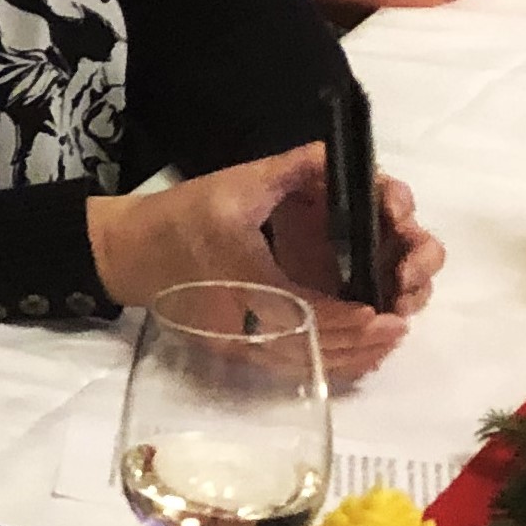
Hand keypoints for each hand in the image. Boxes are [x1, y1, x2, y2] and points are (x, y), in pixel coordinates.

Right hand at [89, 145, 441, 386]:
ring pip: (304, 364)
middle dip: (361, 344)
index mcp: (250, 283)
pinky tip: (352, 356)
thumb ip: (297, 169)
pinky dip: (323, 364)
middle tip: (397, 329)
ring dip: (348, 358)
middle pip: (315, 348)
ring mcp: (240, 342)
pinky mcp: (237, 346)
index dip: (353, 320)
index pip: (313, 314)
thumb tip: (345, 159)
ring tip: (383, 344)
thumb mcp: (238, 183)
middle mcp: (248, 324)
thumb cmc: (180, 217)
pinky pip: (289, 366)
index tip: (386, 315)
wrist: (128, 252)